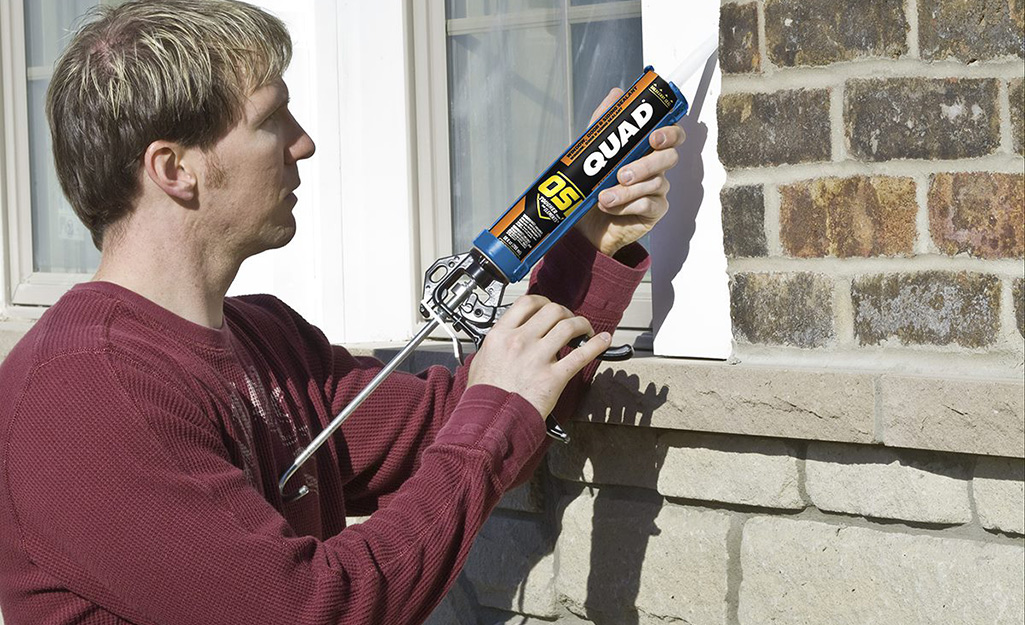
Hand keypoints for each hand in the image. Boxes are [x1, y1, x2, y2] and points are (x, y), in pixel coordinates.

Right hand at [467, 295, 610, 416]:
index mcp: (501, 335)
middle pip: (552, 311)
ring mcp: (538, 358)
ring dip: (582, 325)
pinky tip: (603, 341)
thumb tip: (504, 338)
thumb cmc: (484, 396)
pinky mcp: (554, 377)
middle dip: (565, 313)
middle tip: (568, 320)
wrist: (490, 421)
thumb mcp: (480, 361)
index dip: (543, 302)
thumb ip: (495, 345)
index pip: (528, 303)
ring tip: (585, 330)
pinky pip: (581, 355)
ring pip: (569, 327)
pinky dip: (596, 345)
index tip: (549, 308)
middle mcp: (520, 342)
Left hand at [574, 87, 685, 256]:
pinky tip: (609, 206)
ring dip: (627, 190)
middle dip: (646, 164)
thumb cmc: (594, 184)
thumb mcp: (593, 150)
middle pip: (669, 158)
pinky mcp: (654, 211)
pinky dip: (626, 205)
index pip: (672, 135)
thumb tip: (617, 93)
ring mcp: (658, 190)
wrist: (585, 220)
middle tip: (622, 174)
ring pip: (656, 183)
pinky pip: (648, 205)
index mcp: (647, 149)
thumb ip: (604, 122)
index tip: (654, 136)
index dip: (670, 133)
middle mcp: (657, 168)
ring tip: (603, 196)